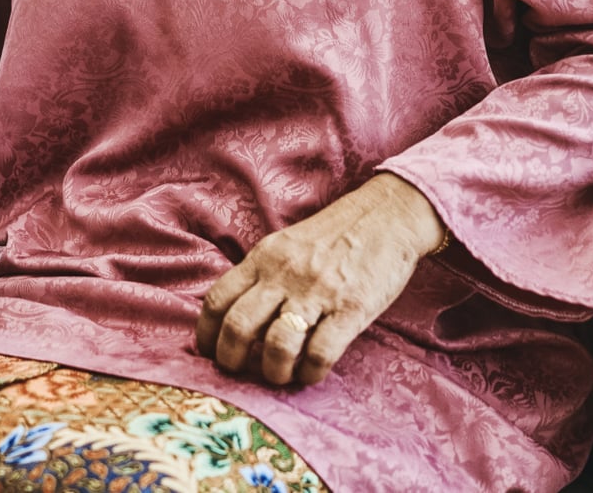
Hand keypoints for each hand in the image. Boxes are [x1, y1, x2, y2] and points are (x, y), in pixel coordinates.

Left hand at [195, 172, 444, 387]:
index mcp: (264, 258)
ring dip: (273, 371)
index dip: (207, 334)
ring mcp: (318, 292)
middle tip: (239, 372)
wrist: (386, 217)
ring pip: (277, 345)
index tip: (209, 352)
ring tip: (279, 374)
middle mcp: (284, 275)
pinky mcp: (352, 309)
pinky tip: (311, 371)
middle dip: (231, 359)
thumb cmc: (333, 236)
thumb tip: (234, 316)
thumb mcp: (286, 245)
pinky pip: (321, 352)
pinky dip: (310, 372)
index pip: (218, 299)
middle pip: (239, 326)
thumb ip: (261, 275)